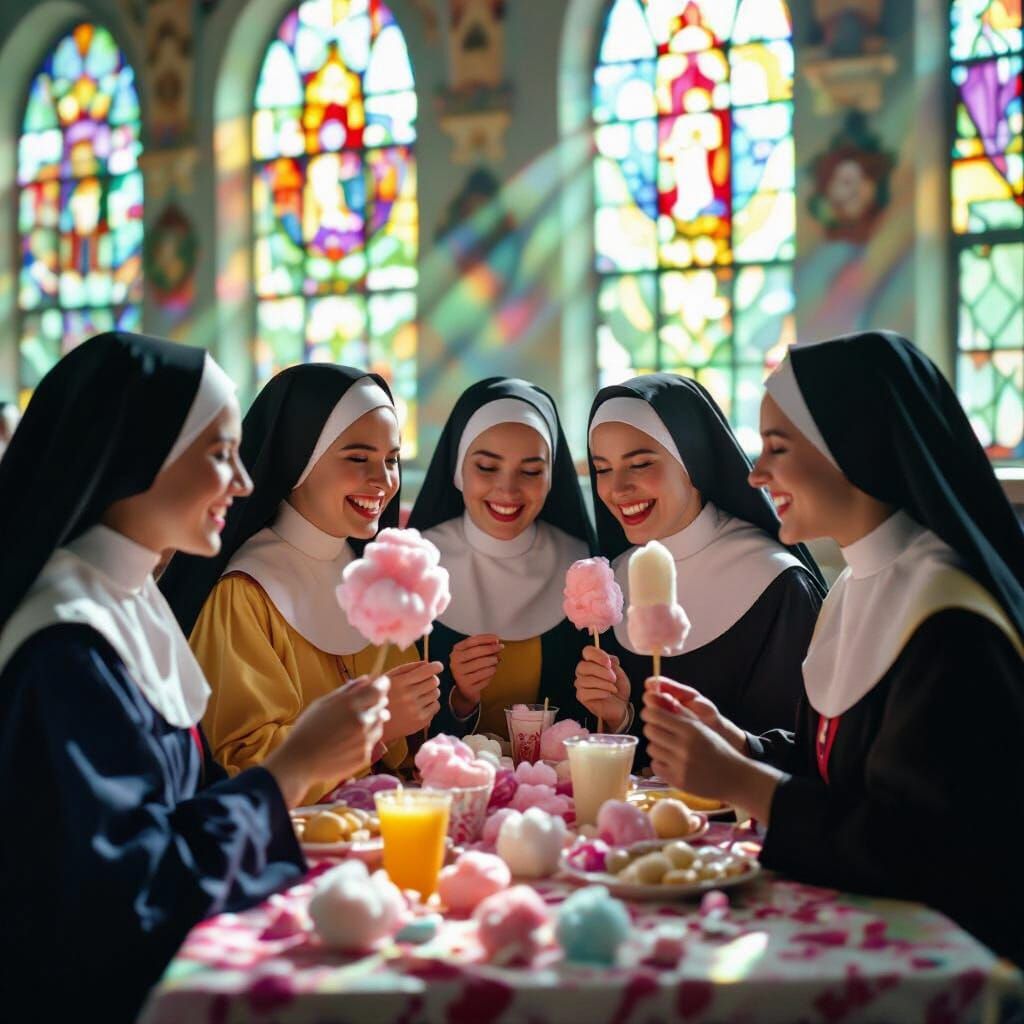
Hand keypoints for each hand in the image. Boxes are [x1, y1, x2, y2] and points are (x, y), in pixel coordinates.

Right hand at [265, 675, 389, 806]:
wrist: (299, 761)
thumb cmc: (307, 729)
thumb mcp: (322, 703)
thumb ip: (347, 690)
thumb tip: (366, 679)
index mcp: (350, 704)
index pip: (379, 689)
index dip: (382, 684)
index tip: (381, 683)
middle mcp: (362, 721)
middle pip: (382, 705)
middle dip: (376, 702)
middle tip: (365, 704)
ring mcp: (365, 740)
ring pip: (380, 723)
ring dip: (373, 720)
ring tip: (353, 724)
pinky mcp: (365, 755)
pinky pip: (373, 741)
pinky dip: (366, 737)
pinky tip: (350, 740)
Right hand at [380, 660, 441, 740]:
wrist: (375, 723)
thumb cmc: (383, 697)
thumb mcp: (388, 678)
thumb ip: (407, 668)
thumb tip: (428, 663)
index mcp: (400, 682)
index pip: (427, 671)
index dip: (436, 666)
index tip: (437, 666)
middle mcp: (408, 696)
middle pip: (434, 681)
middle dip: (431, 679)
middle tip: (423, 683)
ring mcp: (415, 709)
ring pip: (436, 693)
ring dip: (430, 692)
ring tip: (418, 695)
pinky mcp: (421, 721)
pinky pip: (436, 706)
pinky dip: (430, 704)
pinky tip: (419, 705)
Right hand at [450, 634, 503, 716]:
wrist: (465, 689)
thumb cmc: (471, 667)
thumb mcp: (473, 655)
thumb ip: (482, 647)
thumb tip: (496, 642)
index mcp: (456, 652)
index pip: (471, 641)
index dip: (485, 638)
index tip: (497, 638)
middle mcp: (455, 663)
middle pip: (475, 652)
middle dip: (490, 649)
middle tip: (501, 648)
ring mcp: (460, 676)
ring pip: (481, 665)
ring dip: (492, 661)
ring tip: (496, 661)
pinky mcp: (467, 687)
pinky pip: (484, 677)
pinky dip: (491, 673)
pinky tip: (492, 671)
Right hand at [573, 645, 630, 729]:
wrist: (622, 705)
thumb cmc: (619, 687)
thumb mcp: (619, 672)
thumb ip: (612, 662)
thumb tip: (608, 658)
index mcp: (592, 661)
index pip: (587, 651)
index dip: (597, 655)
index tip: (609, 663)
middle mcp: (583, 671)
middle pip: (583, 666)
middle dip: (601, 672)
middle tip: (613, 679)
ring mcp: (581, 684)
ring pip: (585, 680)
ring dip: (602, 684)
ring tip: (613, 688)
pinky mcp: (581, 696)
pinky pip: (585, 692)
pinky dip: (599, 693)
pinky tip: (607, 694)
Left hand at [641, 680, 780, 821]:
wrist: (735, 777)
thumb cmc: (717, 749)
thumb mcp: (702, 727)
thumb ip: (680, 713)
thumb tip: (656, 699)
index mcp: (691, 729)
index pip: (655, 714)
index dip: (650, 712)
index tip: (651, 714)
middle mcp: (684, 746)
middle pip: (650, 730)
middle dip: (652, 728)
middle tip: (661, 731)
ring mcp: (680, 765)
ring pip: (651, 748)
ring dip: (657, 746)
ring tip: (670, 748)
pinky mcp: (677, 780)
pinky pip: (655, 766)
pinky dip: (660, 763)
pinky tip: (672, 762)